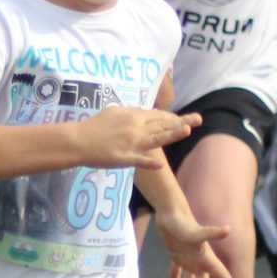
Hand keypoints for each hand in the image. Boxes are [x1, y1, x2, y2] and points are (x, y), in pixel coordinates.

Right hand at [75, 106, 191, 169]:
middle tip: (198, 119)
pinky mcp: (123, 158)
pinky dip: (149, 162)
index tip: (184, 118)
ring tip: (187, 131)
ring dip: (172, 134)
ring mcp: (130, 143)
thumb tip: (141, 114)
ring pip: (155, 138)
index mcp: (132, 115)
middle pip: (161, 124)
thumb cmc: (94, 126)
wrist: (78, 140)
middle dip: (181, 121)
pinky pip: (138, 160)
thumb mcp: (113, 113)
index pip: (157, 115)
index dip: (172, 116)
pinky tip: (160, 165)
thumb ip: (129, 114)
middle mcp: (134, 127)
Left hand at [154, 207, 246, 277]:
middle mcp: (200, 261)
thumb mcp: (196, 232)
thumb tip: (228, 230)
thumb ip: (211, 233)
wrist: (171, 212)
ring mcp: (188, 258)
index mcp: (207, 259)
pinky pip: (177, 271)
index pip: (222, 277)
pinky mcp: (176, 254)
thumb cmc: (183, 223)